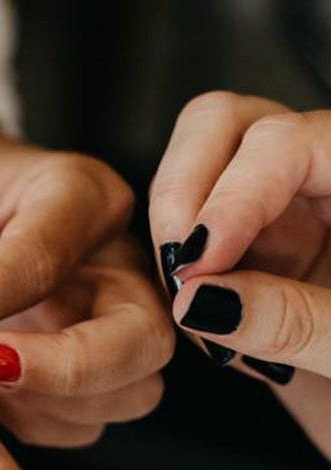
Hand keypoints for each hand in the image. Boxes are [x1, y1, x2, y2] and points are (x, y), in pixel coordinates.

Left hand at [0, 120, 173, 446]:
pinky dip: (37, 421)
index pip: (41, 261)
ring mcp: (117, 317)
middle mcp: (120, 260)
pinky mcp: (96, 362)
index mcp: (81, 194)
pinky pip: (89, 420)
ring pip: (131, 392)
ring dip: (50, 405)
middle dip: (65, 372)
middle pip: (141, 340)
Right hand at [150, 92, 330, 458]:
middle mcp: (324, 173)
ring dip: (175, 237)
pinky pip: (191, 233)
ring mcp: (286, 207)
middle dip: (180, 197)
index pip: (282, 143)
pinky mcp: (257, 246)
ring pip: (194, 172)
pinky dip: (182, 273)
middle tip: (180, 270)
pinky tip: (208, 321)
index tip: (198, 267)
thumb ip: (294, 320)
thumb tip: (200, 301)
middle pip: (221, 126)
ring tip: (195, 303)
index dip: (229, 200)